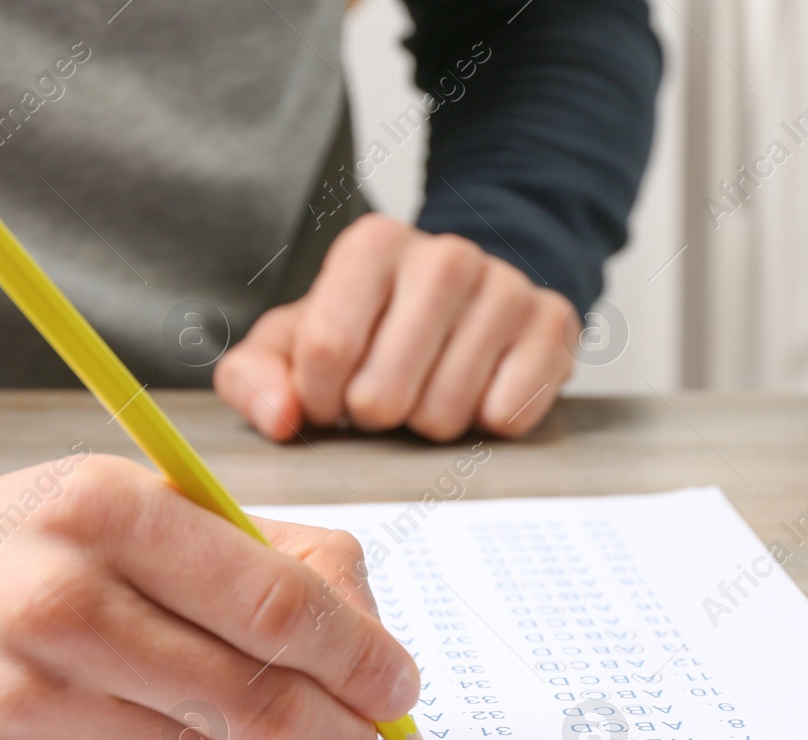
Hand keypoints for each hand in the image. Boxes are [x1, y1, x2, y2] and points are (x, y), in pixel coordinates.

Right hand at [0, 452, 417, 739]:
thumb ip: (256, 551)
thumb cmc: (22, 544)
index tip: (399, 681)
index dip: (360, 656)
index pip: (276, 605)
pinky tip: (150, 735)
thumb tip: (365, 630)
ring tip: (262, 730)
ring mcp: (28, 700)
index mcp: (106, 510)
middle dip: (341, 733)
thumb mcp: (132, 502)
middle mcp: (61, 604)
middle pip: (258, 700)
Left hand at [215, 214, 577, 442]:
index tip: (331, 396)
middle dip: (374, 417)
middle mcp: (444, 255)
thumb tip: (280, 418)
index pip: (326, 351)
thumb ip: (254, 379)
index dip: (321, 399)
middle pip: (383, 394)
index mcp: (373, 245)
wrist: (463, 303)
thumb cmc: (367, 330)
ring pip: (445, 415)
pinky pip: (506, 416)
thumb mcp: (291, 345)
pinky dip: (484, 424)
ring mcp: (506, 288)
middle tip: (383, 398)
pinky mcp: (553, 326)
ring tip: (428, 391)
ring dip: (427, 425)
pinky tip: (476, 392)